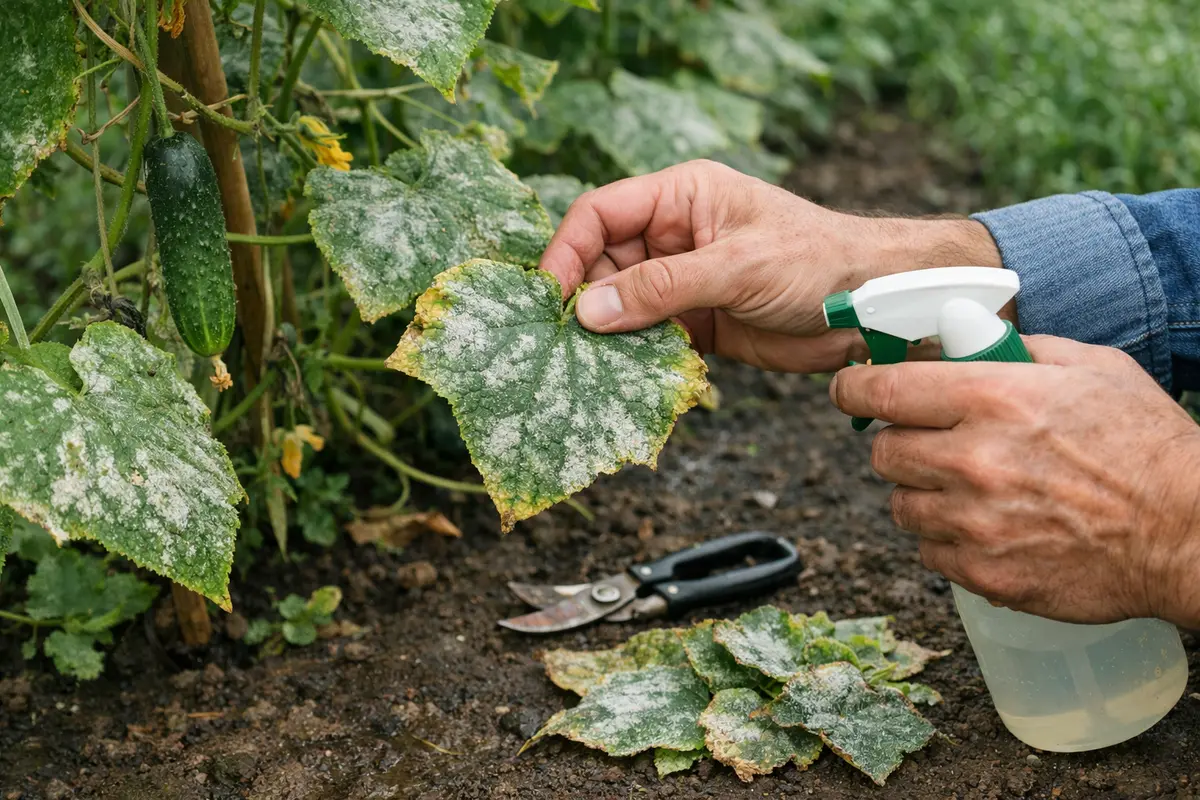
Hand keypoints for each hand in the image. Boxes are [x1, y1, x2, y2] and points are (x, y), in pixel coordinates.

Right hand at [538, 160, 1002, 372]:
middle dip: (582, 299)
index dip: (567, 249)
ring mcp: (681, 282)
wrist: (870, 308)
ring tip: (585, 366)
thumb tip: (588, 311)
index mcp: (679, 198)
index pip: (601, 214)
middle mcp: (672, 236)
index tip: (548, 292)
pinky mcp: (695, 324)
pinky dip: (631, 358)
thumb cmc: (815, 261)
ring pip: (620, 305)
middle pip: (601, 263)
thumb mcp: (736, 266)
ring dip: (604, 334)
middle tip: (563, 342)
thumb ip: (662, 287)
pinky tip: (619, 378)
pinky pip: (646, 338)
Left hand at [831, 336, 1199, 626]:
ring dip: (922, 494)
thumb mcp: (1088, 367)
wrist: (1189, 532)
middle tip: (930, 442)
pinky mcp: (984, 572)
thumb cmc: (1144, 445)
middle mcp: (973, 460)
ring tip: (969, 488)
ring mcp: (975, 523)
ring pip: (900, 505)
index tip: (849, 390)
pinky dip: (947, 539)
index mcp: (993, 398)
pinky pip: (928, 551)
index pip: (880, 391)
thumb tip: (956, 343)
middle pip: (881, 452)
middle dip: (899, 443)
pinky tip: (988, 526)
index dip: (853, 389)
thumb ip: (1014, 350)